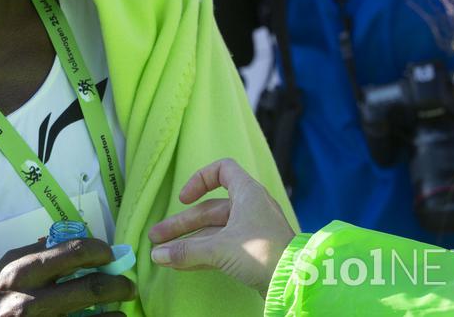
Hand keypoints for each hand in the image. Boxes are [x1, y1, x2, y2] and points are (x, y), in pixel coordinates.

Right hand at [0, 237, 135, 315]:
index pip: (75, 251)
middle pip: (93, 286)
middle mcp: (31, 299)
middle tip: (128, 286)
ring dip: (115, 315)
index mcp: (22, 271)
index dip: (101, 252)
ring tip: (119, 312)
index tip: (109, 255)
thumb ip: (30, 255)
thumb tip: (61, 239)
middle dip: (119, 285)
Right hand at [148, 158, 295, 295]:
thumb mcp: (219, 248)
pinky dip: (201, 253)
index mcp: (247, 193)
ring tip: (162, 254)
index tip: (184, 198)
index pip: (222, 170)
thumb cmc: (262, 252)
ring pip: (213, 231)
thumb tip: (157, 254)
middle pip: (209, 209)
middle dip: (181, 224)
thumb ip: (186, 250)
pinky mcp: (253, 252)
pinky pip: (221, 247)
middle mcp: (250, 207)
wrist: (297, 282)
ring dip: (188, 242)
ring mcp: (252, 231)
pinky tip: (181, 264)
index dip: (200, 179)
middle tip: (156, 237)